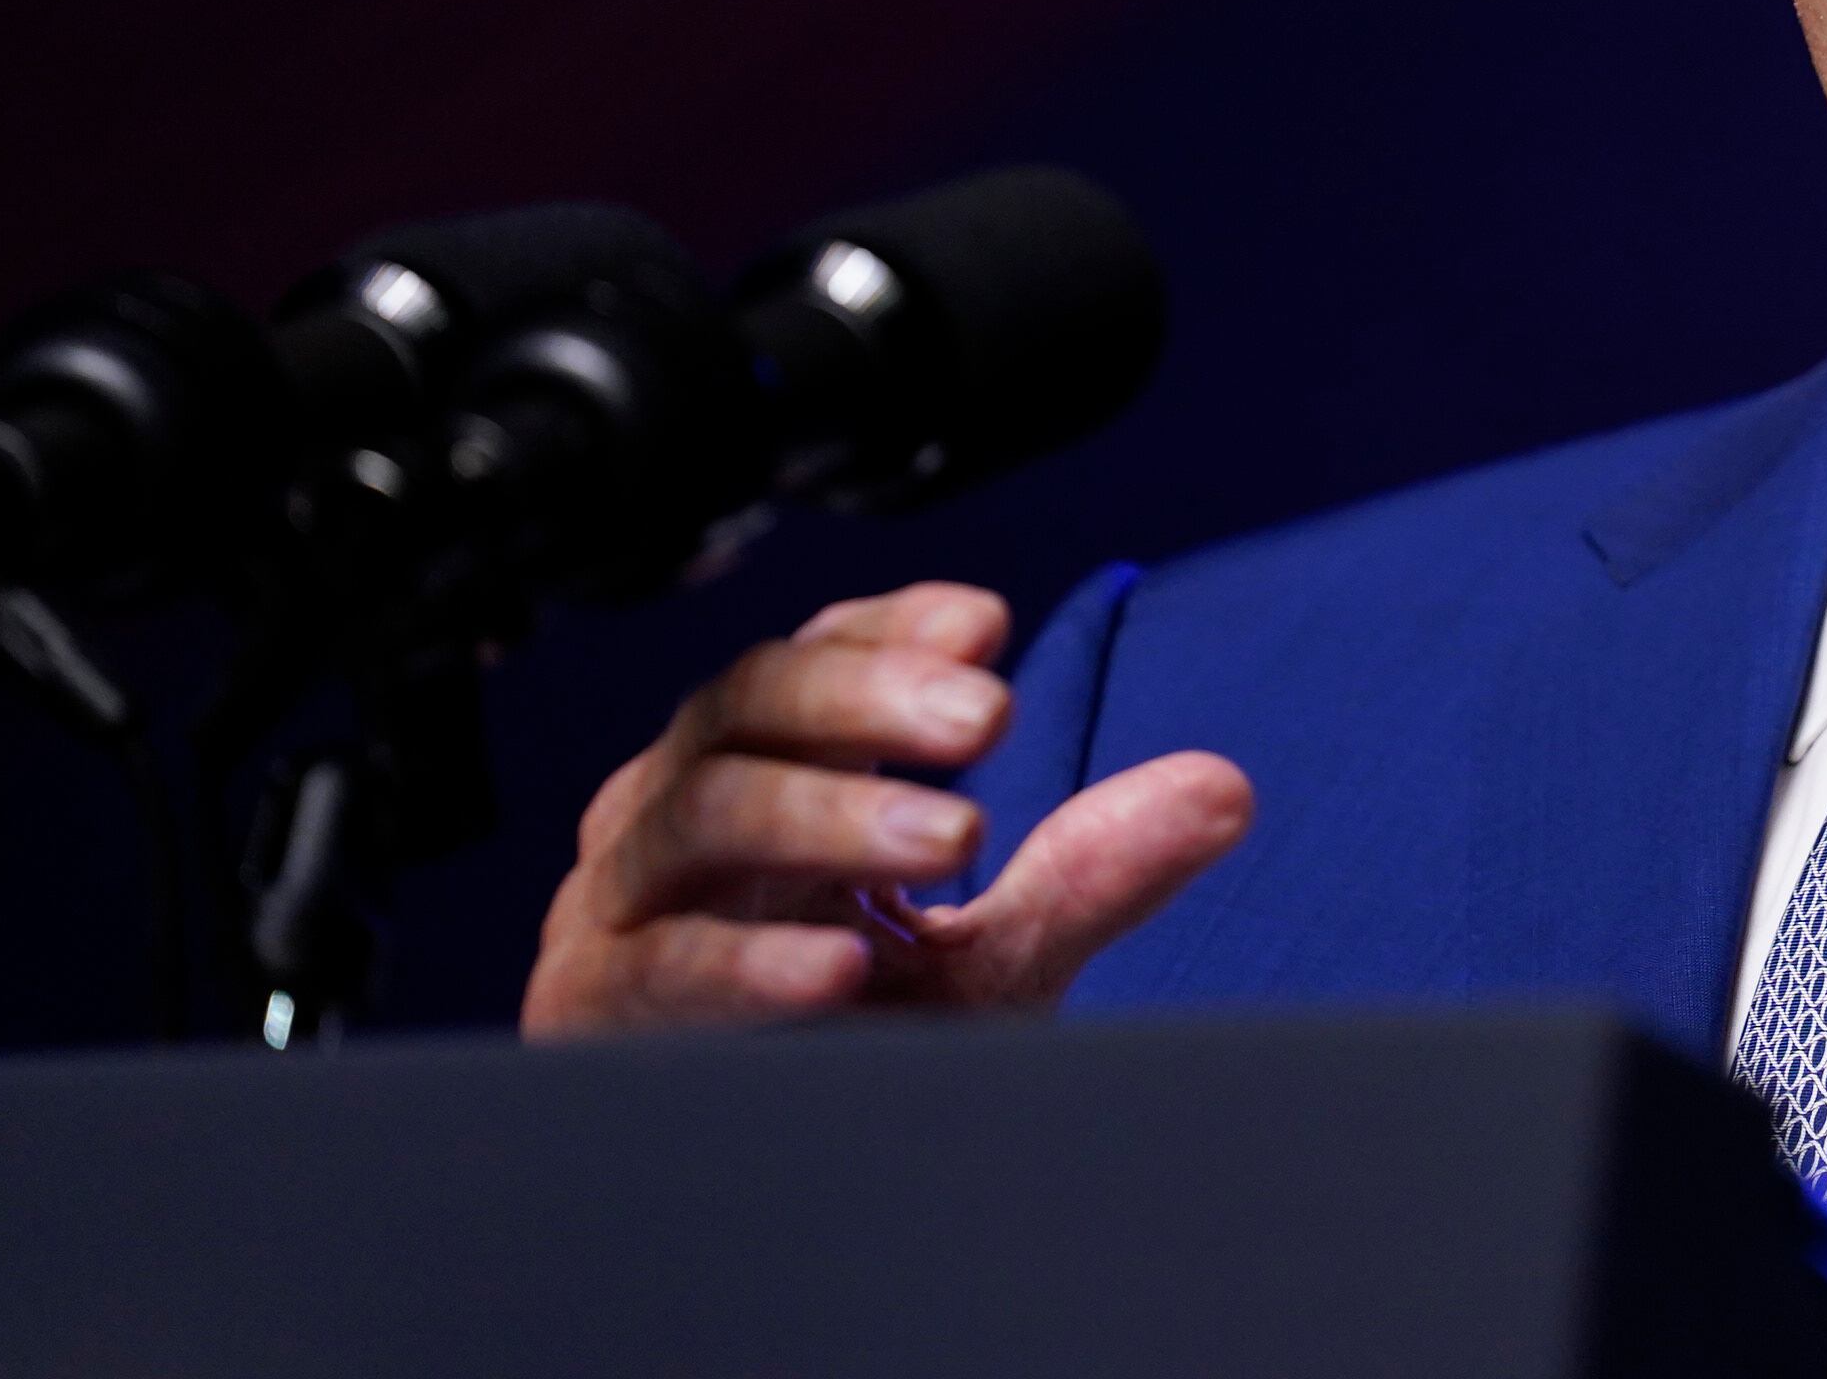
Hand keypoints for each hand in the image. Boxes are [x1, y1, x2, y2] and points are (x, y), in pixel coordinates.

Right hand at [520, 580, 1252, 1036]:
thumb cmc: (865, 1047)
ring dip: (831, 813)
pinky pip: (661, 966)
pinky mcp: (599, 1009)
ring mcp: (628, 903)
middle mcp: (684, 814)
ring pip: (703, 813)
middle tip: (990, 712)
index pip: (814, 657)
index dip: (890, 631)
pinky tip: (837, 966)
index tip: (986, 625)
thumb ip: (1094, 872)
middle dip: (870, 695)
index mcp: (772, 775)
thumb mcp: (995, 957)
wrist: (768, 1200)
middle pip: (749, 704)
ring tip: (954, 830)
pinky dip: (748, 961)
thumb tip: (1227, 789)